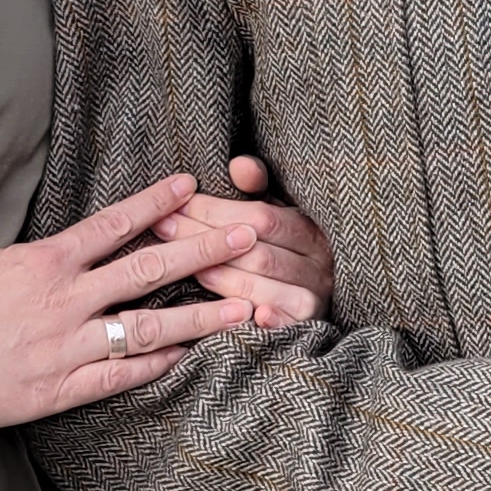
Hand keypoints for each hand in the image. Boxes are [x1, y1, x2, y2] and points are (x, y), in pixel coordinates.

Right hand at [0, 176, 268, 434]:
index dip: (156, 204)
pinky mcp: (59, 388)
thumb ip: (32, 262)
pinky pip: (120, 375)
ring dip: (201, 315)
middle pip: (149, 270)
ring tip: (243, 307)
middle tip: (249, 234)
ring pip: (148, 327)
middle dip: (205, 250)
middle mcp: (65, 299)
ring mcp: (67, 345)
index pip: (113, 224)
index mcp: (44, 261)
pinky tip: (188, 357)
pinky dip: (156, 365)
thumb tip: (63, 255)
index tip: (189, 185)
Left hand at [160, 153, 334, 326]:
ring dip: (229, 280)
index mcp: (308, 229)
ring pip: (268, 288)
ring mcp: (314, 296)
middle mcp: (316, 263)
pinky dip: (274, 322)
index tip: (174, 206)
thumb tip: (239, 165)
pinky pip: (290, 324)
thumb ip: (257, 188)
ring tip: (192, 270)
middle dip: (207, 242)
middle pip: (258, 253)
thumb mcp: (274, 214)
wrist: (325, 295)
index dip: (215, 211)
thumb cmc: (281, 250)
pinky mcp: (309, 325)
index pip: (260, 217)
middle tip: (165, 231)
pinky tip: (253, 317)